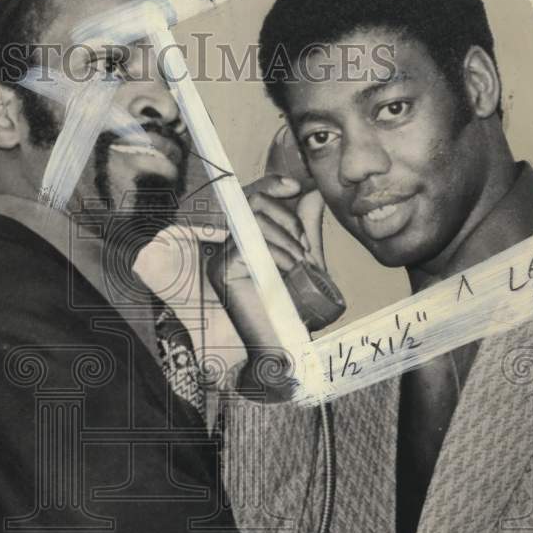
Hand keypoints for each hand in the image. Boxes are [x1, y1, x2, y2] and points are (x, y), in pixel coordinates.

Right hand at [207, 175, 326, 395]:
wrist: (284, 348)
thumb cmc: (295, 310)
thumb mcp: (306, 259)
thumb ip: (305, 228)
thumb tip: (311, 193)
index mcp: (244, 241)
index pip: (250, 199)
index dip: (270, 184)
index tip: (297, 185)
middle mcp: (227, 247)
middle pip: (253, 201)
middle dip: (288, 218)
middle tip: (305, 247)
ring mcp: (221, 259)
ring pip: (255, 219)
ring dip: (287, 237)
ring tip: (301, 263)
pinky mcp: (222, 271)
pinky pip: (253, 243)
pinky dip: (278, 252)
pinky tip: (291, 269)